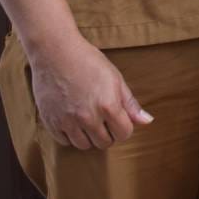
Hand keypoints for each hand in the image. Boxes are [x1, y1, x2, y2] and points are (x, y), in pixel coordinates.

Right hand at [27, 33, 152, 149]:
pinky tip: (72, 119)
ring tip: (88, 118)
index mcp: (108, 105)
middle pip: (104, 143)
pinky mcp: (51, 122)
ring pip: (84, 146)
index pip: (124, 134)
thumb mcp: (115, 78)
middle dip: (107, 133)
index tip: (118, 117)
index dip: (124, 126)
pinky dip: (70, 135)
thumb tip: (147, 121)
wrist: (55, 52)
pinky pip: (65, 142)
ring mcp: (67, 121)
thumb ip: (130, 103)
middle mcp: (88, 117)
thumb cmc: (88, 61)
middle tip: (102, 117)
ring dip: (89, 136)